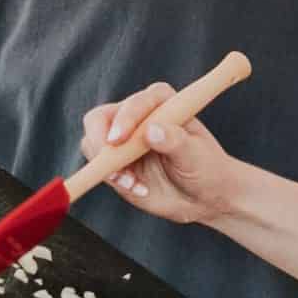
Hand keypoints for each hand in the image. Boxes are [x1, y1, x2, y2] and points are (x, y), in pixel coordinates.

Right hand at [80, 83, 239, 225]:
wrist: (203, 195)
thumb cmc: (206, 168)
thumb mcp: (196, 155)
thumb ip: (175, 141)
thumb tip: (152, 130)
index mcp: (161, 102)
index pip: (134, 104)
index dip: (124, 120)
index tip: (118, 141)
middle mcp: (137, 115)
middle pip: (100, 118)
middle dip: (100, 142)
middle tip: (112, 168)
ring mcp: (122, 138)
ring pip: (92, 143)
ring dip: (106, 166)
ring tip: (134, 184)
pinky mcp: (115, 160)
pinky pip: (98, 167)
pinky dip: (111, 179)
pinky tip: (136, 187)